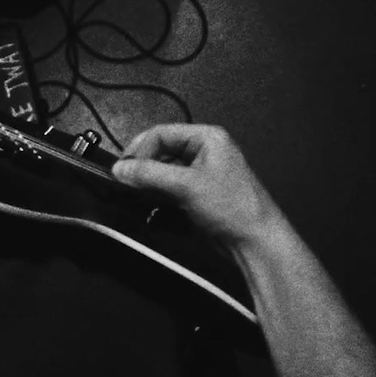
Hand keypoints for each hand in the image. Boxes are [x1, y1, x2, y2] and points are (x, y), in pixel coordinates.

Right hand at [110, 124, 282, 247]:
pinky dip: (158, 197)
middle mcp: (204, 153)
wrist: (254, 242)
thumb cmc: (234, 208)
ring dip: (149, 185)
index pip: (161, 133)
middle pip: (161, 152)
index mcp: (207, 138)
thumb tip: (120, 168)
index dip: (139, 149)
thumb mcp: (186, 185)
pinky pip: (170, 190)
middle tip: (126, 183)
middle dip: (143, 168)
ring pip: (163, 173)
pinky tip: (153, 208)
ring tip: (138, 197)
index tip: (123, 169)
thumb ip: (150, 174)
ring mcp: (200, 175)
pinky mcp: (197, 196)